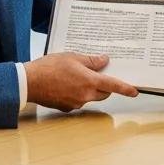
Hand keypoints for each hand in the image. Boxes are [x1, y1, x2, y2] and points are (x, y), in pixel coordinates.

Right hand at [24, 52, 138, 111]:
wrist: (29, 82)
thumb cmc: (49, 67)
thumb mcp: (73, 57)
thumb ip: (91, 60)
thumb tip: (103, 61)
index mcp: (89, 81)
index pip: (113, 86)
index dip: (125, 88)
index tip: (135, 91)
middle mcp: (85, 95)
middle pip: (103, 92)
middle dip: (104, 85)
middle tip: (98, 72)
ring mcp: (75, 103)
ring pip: (90, 96)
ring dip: (89, 88)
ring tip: (76, 74)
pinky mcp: (66, 107)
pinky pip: (78, 100)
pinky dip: (77, 92)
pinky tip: (67, 82)